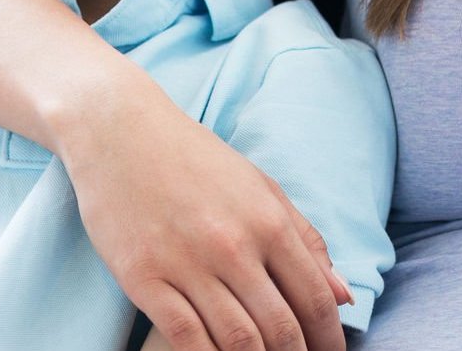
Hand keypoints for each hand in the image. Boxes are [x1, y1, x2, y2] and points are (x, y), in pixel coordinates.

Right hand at [63, 81, 349, 350]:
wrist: (119, 132)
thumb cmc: (195, 159)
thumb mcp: (261, 187)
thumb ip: (305, 240)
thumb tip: (342, 295)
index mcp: (268, 221)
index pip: (313, 298)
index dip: (328, 338)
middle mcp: (233, 246)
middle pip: (279, 327)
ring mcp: (186, 264)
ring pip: (236, 341)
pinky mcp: (143, 279)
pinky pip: (186, 338)